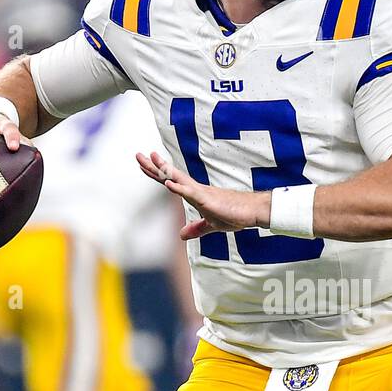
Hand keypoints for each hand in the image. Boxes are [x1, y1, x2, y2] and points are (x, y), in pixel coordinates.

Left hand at [136, 150, 269, 237]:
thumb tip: (181, 235)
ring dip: (165, 171)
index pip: (171, 182)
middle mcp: (196, 190)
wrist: (253, 211)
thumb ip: (197, 228)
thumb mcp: (212, 225)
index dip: (157, 174)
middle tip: (138, 155)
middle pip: (171, 176)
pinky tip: (168, 184)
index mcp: (195, 194)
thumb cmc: (235, 215)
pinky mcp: (208, 200)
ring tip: (152, 160)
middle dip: (154, 167)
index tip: (144, 164)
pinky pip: (191, 193)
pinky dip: (179, 189)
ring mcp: (202, 193)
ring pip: (179, 180)